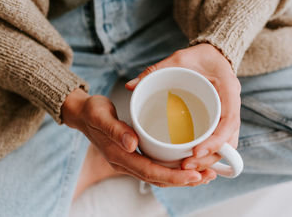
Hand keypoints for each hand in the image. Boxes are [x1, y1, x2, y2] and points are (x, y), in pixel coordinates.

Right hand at [61, 88, 205, 186]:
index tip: (194, 175)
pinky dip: (172, 168)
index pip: (150, 172)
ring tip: (205, 173)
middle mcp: (125, 162)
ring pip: (159, 175)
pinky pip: (156, 166)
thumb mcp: (100, 115)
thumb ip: (115, 129)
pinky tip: (186, 164)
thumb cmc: (92, 112)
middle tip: (208, 176)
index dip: (173, 176)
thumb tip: (133, 144)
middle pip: (158, 178)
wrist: (82, 113)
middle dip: (184, 180)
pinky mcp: (134, 155)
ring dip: (181, 176)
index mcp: (118, 155)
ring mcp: (129, 161)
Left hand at [126, 43, 240, 178]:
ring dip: (209, 159)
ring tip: (186, 166)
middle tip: (185, 165)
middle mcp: (232, 104)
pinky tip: (192, 159)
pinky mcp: (221, 120)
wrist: (213, 55)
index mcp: (228, 88)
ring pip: (227, 145)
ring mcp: (229, 113)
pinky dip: (209, 152)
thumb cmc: (198, 57)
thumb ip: (156, 70)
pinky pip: (220, 140)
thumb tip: (131, 86)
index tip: (195, 151)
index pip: (229, 120)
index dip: (215, 140)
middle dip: (209, 157)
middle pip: (230, 140)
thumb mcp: (178, 59)